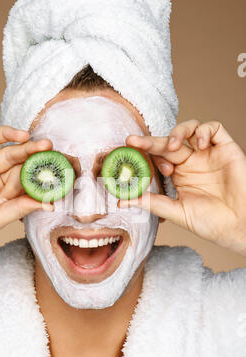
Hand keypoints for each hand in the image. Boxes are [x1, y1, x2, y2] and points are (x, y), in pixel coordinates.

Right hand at [0, 123, 52, 255]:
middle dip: (28, 149)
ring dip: (6, 134)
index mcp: (0, 186)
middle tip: (46, 144)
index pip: (21, 172)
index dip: (35, 167)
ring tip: (24, 136)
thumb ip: (20, 208)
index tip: (52, 165)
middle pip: (10, 154)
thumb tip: (50, 204)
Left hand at [119, 120, 245, 256]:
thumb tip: (122, 201)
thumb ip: (151, 202)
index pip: (157, 157)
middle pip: (168, 143)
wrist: (239, 227)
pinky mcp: (226, 149)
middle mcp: (191, 162)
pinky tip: (199, 145)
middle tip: (134, 141)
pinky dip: (204, 131)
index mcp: (178, 175)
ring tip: (173, 145)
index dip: (144, 154)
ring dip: (178, 132)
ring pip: (190, 129)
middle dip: (151, 141)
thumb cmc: (211, 223)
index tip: (128, 155)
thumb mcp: (176, 212)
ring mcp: (208, 154)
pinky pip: (214, 129)